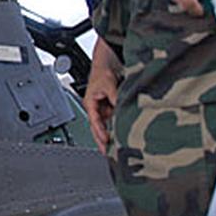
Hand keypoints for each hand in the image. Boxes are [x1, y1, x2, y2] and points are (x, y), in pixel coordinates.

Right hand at [83, 39, 120, 154]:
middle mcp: (97, 108)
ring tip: (119, 148)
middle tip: (109, 154)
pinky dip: (119, 127)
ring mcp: (104, 108)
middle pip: (99, 128)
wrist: (107, 62)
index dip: (100, 132)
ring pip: (107, 125)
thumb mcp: (108, 85)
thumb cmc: (102, 71)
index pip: (94, 122)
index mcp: (90, 103)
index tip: (106, 142)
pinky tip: (125, 134)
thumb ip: (116, 98)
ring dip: (112, 135)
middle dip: (103, 140)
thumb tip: (123, 109)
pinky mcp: (112, 107)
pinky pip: (115, 120)